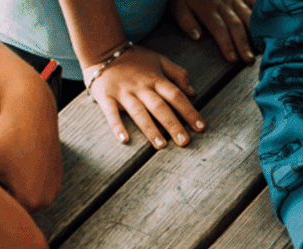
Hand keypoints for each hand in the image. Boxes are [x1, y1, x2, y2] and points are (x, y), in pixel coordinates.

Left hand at [0, 30, 62, 212]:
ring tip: (3, 163)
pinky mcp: (55, 176)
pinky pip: (32, 184)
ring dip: (9, 184)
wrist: (33, 110)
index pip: (0, 211)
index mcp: (32, 201)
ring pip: (21, 194)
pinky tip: (14, 160)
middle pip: (12, 204)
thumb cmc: (7, 133)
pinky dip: (21, 176)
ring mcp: (53, 188)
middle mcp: (47, 200)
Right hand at [85, 44, 204, 148]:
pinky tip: (125, 140)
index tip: (200, 127)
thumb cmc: (134, 59)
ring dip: (150, 129)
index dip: (189, 111)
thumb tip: (194, 93)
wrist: (102, 49)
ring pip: (139, 112)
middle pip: (160, 107)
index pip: (176, 96)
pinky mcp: (106, 97)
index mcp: (156, 79)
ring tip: (161, 146)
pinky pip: (111, 113)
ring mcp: (123, 93)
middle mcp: (141, 87)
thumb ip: (178, 74)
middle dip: (173, 125)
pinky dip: (117, 126)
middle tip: (184, 142)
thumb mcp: (159, 60)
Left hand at [171, 0, 255, 63]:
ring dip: (255, 32)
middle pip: (235, 25)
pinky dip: (261, 11)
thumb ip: (185, 20)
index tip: (232, 58)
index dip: (226, 44)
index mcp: (208, 8)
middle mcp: (224, 4)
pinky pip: (253, 1)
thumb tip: (196, 36)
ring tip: (262, 46)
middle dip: (243, 43)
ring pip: (248, 15)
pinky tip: (269, 22)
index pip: (218, 29)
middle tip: (249, 59)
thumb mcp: (178, 4)